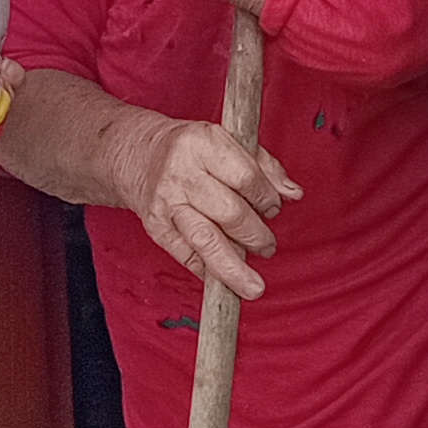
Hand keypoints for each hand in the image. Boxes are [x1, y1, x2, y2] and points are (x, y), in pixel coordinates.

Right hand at [129, 115, 298, 299]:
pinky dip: (208, 271)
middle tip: (268, 246)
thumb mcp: (225, 141)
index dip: (267, 198)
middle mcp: (182, 173)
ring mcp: (167, 203)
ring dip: (234, 267)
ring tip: (253, 286)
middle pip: (229, 212)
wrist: (134, 154)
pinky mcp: (156, 227)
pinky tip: (223, 278)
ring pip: (206, 241)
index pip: (245, 177)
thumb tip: (292, 193)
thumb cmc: (188, 148)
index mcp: (203, 144)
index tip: (274, 208)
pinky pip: (186, 256)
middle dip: (255, 235)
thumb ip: (263, 166)